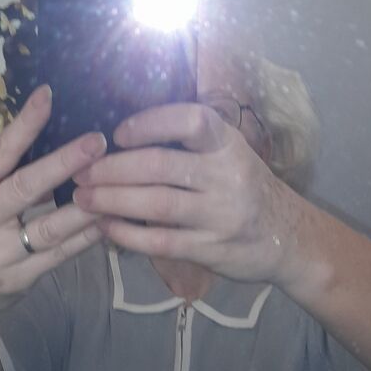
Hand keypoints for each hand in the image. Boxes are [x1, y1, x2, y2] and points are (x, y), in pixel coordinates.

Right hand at [0, 85, 106, 322]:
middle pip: (25, 187)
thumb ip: (1, 175)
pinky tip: (105, 223)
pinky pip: (58, 256)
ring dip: (85, 206)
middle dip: (64, 163)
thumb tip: (52, 138)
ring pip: (48, 227)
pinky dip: (84, 238)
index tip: (48, 96)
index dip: (24, 125)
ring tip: (114, 186)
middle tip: (98, 142)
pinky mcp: (16, 280)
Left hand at [71, 101, 290, 283]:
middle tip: (81, 172)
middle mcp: (227, 176)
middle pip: (161, 166)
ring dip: (113, 200)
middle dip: (113, 168)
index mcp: (229, 144)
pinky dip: (128, 235)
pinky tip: (106, 229)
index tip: (119, 133)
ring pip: (157, 205)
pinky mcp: (212, 249)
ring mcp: (221, 215)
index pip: (192, 120)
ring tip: (83, 198)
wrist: (289, 239)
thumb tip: (124, 134)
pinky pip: (161, 242)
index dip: (151, 123)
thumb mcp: (231, 155)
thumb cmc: (247, 189)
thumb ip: (190, 145)